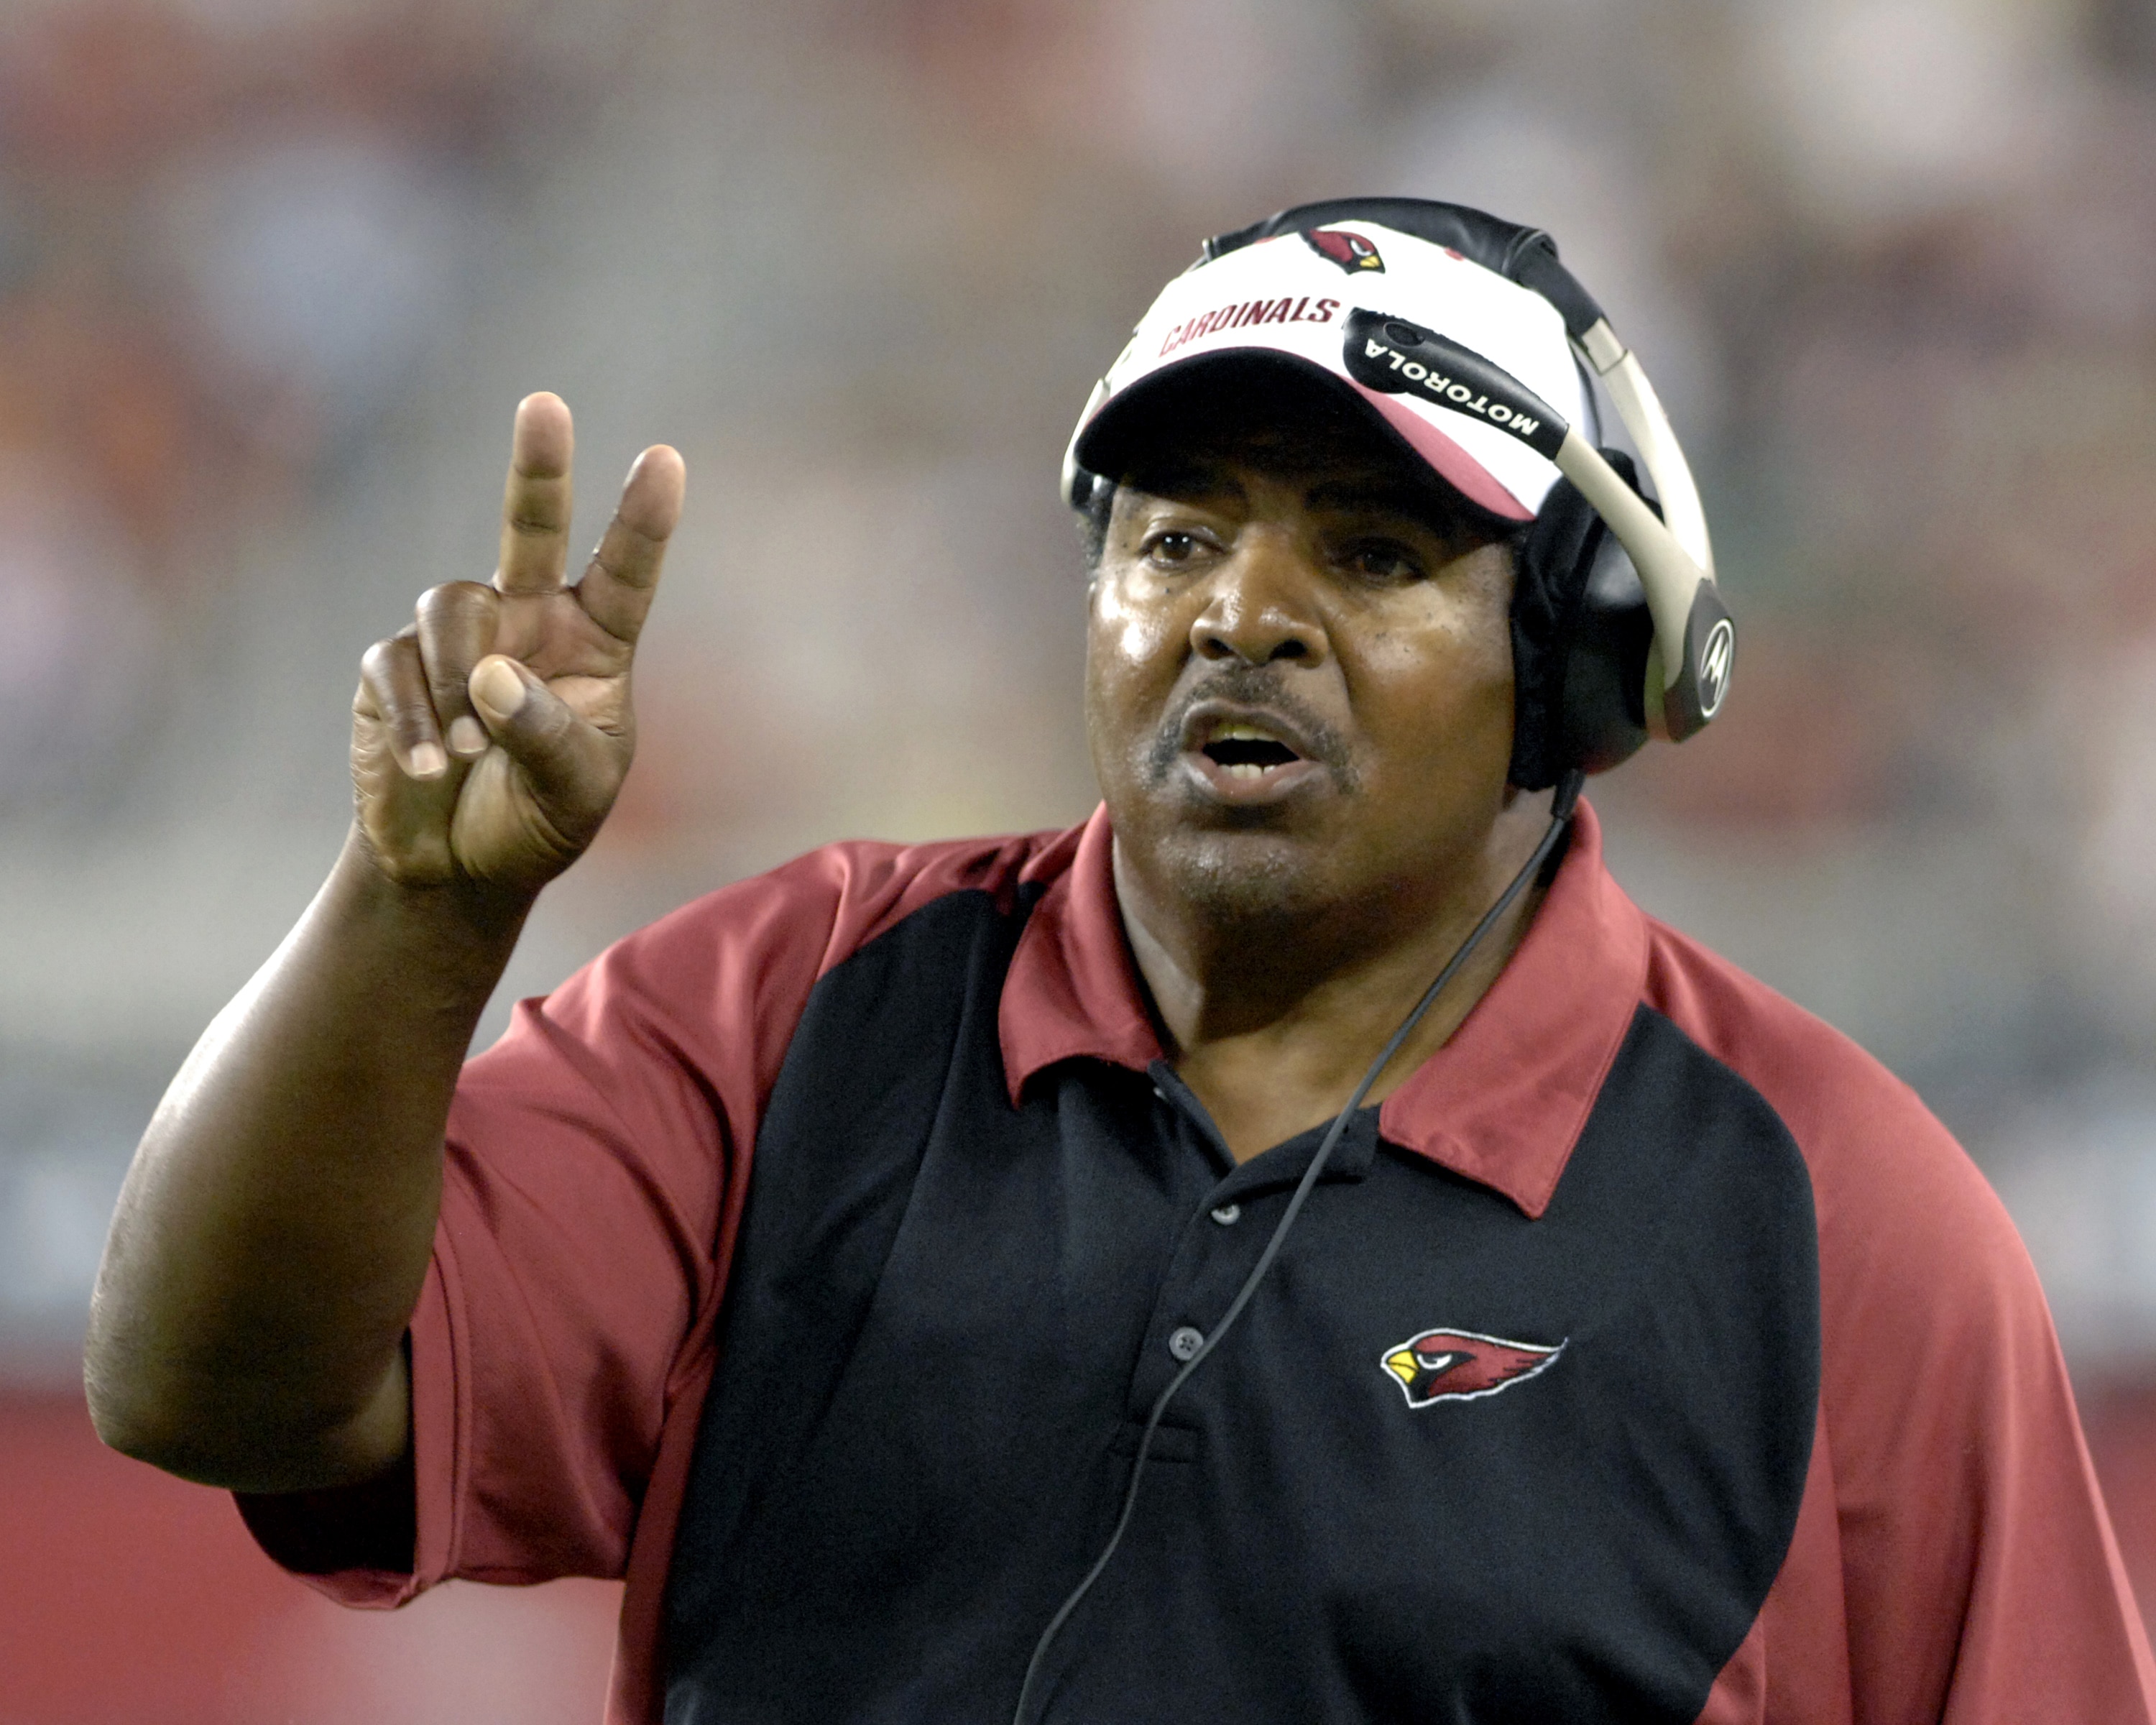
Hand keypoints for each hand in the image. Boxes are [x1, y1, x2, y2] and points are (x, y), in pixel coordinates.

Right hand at [352, 393, 685, 895]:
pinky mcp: (393, 667)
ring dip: (461, 679)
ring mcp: (458, 639)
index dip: (643, 519)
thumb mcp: (571, 792)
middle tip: (545, 403)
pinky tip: (429, 766)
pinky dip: (417, 718)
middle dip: (538, 469)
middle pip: (534, 530)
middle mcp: (528, 622)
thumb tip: (491, 674)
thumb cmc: (535, 821)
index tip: (664, 458)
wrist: (457, 868)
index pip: (624, 574)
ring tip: (472, 752)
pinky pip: (398, 665)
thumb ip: (545, 734)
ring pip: (454, 607)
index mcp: (594, 644)